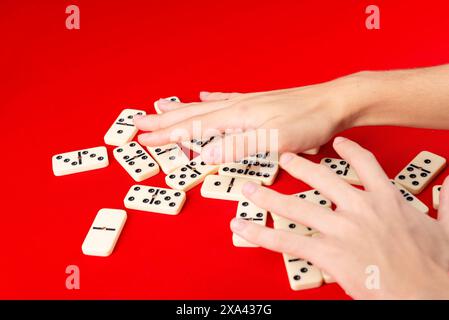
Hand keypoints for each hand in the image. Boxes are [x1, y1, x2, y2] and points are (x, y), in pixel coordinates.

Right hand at [134, 75, 364, 163]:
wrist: (333, 103)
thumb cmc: (308, 122)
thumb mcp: (274, 140)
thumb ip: (237, 146)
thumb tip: (203, 153)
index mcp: (237, 116)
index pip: (193, 126)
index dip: (167, 133)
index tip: (143, 137)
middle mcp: (237, 107)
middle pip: (192, 114)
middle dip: (164, 121)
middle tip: (139, 123)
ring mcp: (247, 104)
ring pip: (204, 107)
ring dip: (180, 110)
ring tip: (161, 108)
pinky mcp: (258, 104)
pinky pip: (225, 101)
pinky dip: (210, 100)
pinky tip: (204, 96)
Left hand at [231, 137, 448, 298]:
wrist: (431, 294)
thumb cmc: (438, 266)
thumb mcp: (447, 228)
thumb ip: (448, 202)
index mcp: (387, 200)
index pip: (365, 165)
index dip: (349, 152)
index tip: (338, 144)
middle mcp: (360, 209)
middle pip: (322, 179)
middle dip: (300, 167)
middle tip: (285, 157)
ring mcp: (342, 230)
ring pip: (297, 207)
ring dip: (269, 197)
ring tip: (250, 189)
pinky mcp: (329, 254)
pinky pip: (288, 242)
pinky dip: (262, 234)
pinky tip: (243, 227)